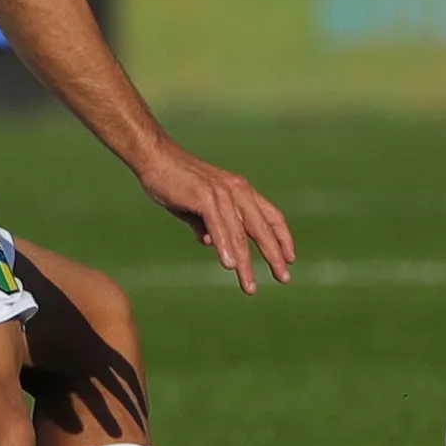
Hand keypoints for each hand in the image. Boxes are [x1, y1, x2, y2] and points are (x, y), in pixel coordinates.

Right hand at [135, 141, 294, 293]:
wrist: (155, 158)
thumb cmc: (176, 181)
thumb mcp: (198, 205)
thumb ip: (207, 223)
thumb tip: (210, 242)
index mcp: (241, 191)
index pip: (272, 216)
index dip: (282, 238)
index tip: (289, 259)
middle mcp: (238, 190)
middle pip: (262, 228)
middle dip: (274, 255)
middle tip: (284, 279)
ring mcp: (222, 193)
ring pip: (240, 234)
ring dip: (246, 263)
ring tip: (250, 286)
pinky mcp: (205, 197)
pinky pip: (219, 226)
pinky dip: (225, 246)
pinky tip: (230, 265)